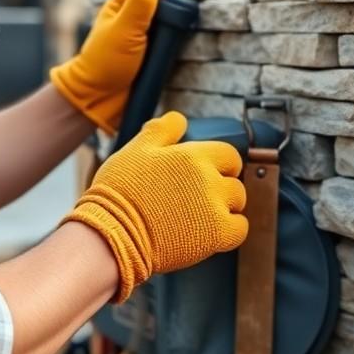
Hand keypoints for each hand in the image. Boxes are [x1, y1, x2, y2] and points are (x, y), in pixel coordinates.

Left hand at [50, 0, 202, 132]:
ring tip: (205, 17)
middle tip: (203, 2)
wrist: (100, 99)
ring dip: (190, 15)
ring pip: (177, 14)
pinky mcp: (160, 49)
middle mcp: (140, 11)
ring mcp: (151, 31)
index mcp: (126, 0)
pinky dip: (189, 34)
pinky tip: (199, 35)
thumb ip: (137, 6)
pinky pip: (180, 36)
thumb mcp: (121, 32)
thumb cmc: (104, 63)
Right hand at [63, 111, 246, 302]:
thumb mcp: (135, 151)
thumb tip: (178, 119)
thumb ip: (161, 131)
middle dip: (221, 187)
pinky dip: (229, 230)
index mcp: (192, 155)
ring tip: (200, 216)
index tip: (210, 174)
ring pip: (237, 203)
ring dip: (225, 208)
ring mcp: (215, 207)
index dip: (221, 164)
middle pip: (234, 180)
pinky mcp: (217, 234)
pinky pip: (239, 228)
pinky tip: (209, 231)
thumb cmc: (120, 192)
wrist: (114, 233)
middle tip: (198, 198)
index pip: (227, 154)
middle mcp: (208, 178)